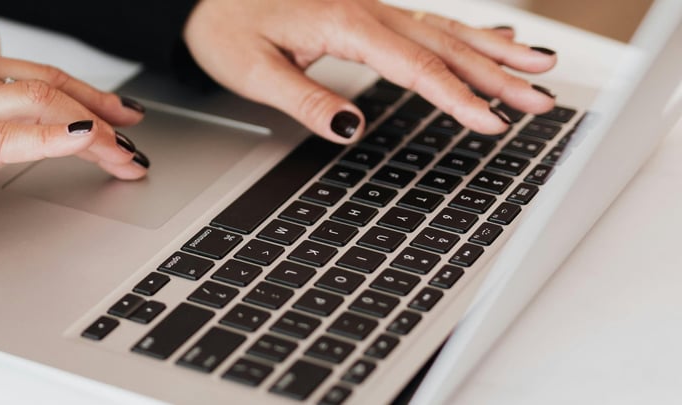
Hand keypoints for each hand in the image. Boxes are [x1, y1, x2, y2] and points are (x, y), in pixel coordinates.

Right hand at [0, 26, 148, 214]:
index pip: (41, 74)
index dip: (90, 93)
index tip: (123, 113)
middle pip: (51, 89)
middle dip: (105, 114)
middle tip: (137, 140)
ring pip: (40, 109)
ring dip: (94, 133)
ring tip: (124, 156)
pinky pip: (4, 139)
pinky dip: (50, 139)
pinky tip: (81, 143)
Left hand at [184, 0, 557, 143]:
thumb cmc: (223, 27)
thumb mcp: (250, 70)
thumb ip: (303, 99)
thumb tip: (349, 129)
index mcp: (343, 24)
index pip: (414, 66)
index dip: (456, 97)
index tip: (492, 122)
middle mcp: (366, 11)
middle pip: (445, 46)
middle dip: (498, 74)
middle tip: (545, 99)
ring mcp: (371, 8)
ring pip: (445, 30)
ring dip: (496, 52)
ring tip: (544, 69)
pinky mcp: (368, 13)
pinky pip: (429, 23)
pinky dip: (469, 34)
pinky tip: (499, 41)